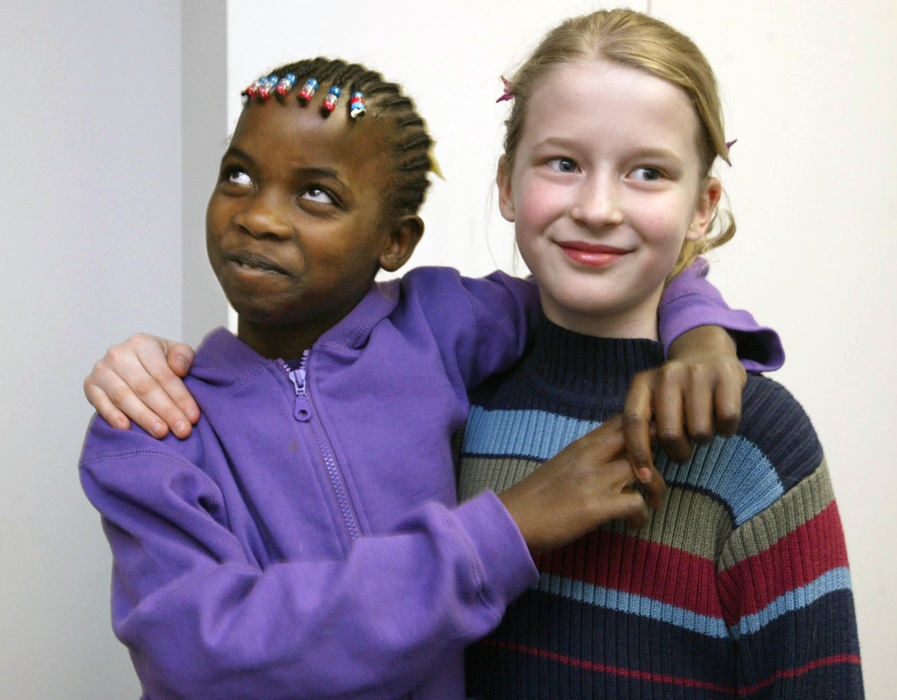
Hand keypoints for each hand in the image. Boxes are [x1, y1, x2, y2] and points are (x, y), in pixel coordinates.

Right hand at [83, 334, 198, 438]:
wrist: (134, 362)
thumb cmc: (160, 360)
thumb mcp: (177, 352)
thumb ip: (183, 357)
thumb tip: (178, 369)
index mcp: (142, 343)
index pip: (163, 374)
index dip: (180, 397)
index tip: (193, 417)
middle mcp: (118, 354)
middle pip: (145, 388)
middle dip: (166, 411)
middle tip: (182, 430)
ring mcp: (102, 370)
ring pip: (124, 397)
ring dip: (144, 417)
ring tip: (161, 433)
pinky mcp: (90, 385)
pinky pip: (101, 403)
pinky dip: (113, 416)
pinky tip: (127, 429)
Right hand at [498, 416, 662, 553]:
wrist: (512, 520)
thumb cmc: (536, 496)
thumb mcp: (563, 465)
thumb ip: (589, 456)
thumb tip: (617, 456)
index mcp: (582, 444)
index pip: (622, 421)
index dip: (646, 428)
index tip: (655, 445)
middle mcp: (590, 456)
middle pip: (640, 437)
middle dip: (660, 450)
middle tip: (663, 468)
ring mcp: (594, 481)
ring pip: (646, 471)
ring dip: (657, 488)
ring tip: (653, 502)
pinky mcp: (595, 508)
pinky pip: (637, 504)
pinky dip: (642, 516)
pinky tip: (634, 525)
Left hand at [623, 325, 745, 473]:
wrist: (707, 351)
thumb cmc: (676, 391)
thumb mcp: (652, 399)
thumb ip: (643, 425)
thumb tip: (640, 472)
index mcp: (642, 382)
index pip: (634, 422)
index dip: (638, 453)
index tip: (644, 478)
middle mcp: (667, 374)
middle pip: (669, 434)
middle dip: (679, 452)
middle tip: (684, 449)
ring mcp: (697, 373)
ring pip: (700, 432)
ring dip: (703, 440)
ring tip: (702, 426)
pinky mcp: (725, 376)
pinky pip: (727, 421)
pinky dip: (726, 430)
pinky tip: (721, 419)